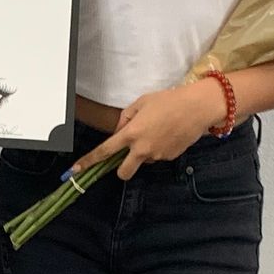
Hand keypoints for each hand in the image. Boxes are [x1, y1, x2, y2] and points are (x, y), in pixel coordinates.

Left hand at [79, 81, 222, 181]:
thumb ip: (126, 118)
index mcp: (131, 133)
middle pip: (123, 172)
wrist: (198, 107)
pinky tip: (169, 134)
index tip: (76, 170)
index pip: (105, 151)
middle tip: (129, 155)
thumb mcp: (141, 102)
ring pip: (143, 162)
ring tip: (158, 131)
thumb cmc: (169, 100)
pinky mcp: (170, 158)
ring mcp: (157, 156)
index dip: (88, 161)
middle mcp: (142, 149)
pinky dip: (160, 148)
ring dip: (145, 153)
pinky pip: (158, 156)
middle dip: (122, 168)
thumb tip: (120, 130)